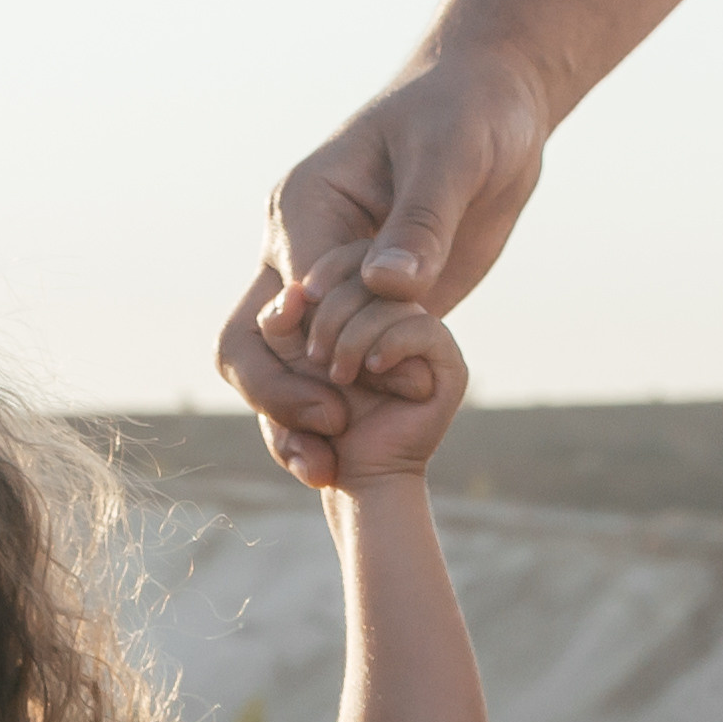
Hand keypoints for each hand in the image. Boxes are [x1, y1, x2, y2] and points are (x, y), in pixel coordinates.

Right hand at [214, 41, 549, 485]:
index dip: (316, 344)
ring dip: (288, 423)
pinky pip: (322, 379)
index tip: (367, 373)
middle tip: (333, 431)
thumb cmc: (470, 115)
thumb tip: (392, 288)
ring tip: (324, 470)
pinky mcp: (357, 316)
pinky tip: (348, 458)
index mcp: (302, 208)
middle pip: (248, 344)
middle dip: (278, 396)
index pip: (286, 294)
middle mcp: (294, 254)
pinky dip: (327, 420)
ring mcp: (321, 291)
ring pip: (272, 372)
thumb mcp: (452, 157)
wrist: (494, 110)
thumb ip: (422, 222)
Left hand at [292, 270, 468, 492]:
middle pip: (367, 268)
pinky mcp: (444, 361)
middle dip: (329, 315)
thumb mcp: (280, 362)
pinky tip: (372, 370)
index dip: (321, 272)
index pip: (349, 253)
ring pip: (391, 296)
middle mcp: (393, 306)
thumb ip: (278, 322)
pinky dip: (388, 345)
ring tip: (340, 374)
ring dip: (353, 337)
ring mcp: (421, 330)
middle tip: (317, 358)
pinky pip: (421, 327)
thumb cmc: (306, 414)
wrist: (340, 469)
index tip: (297, 305)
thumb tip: (293, 295)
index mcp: (358, 296)